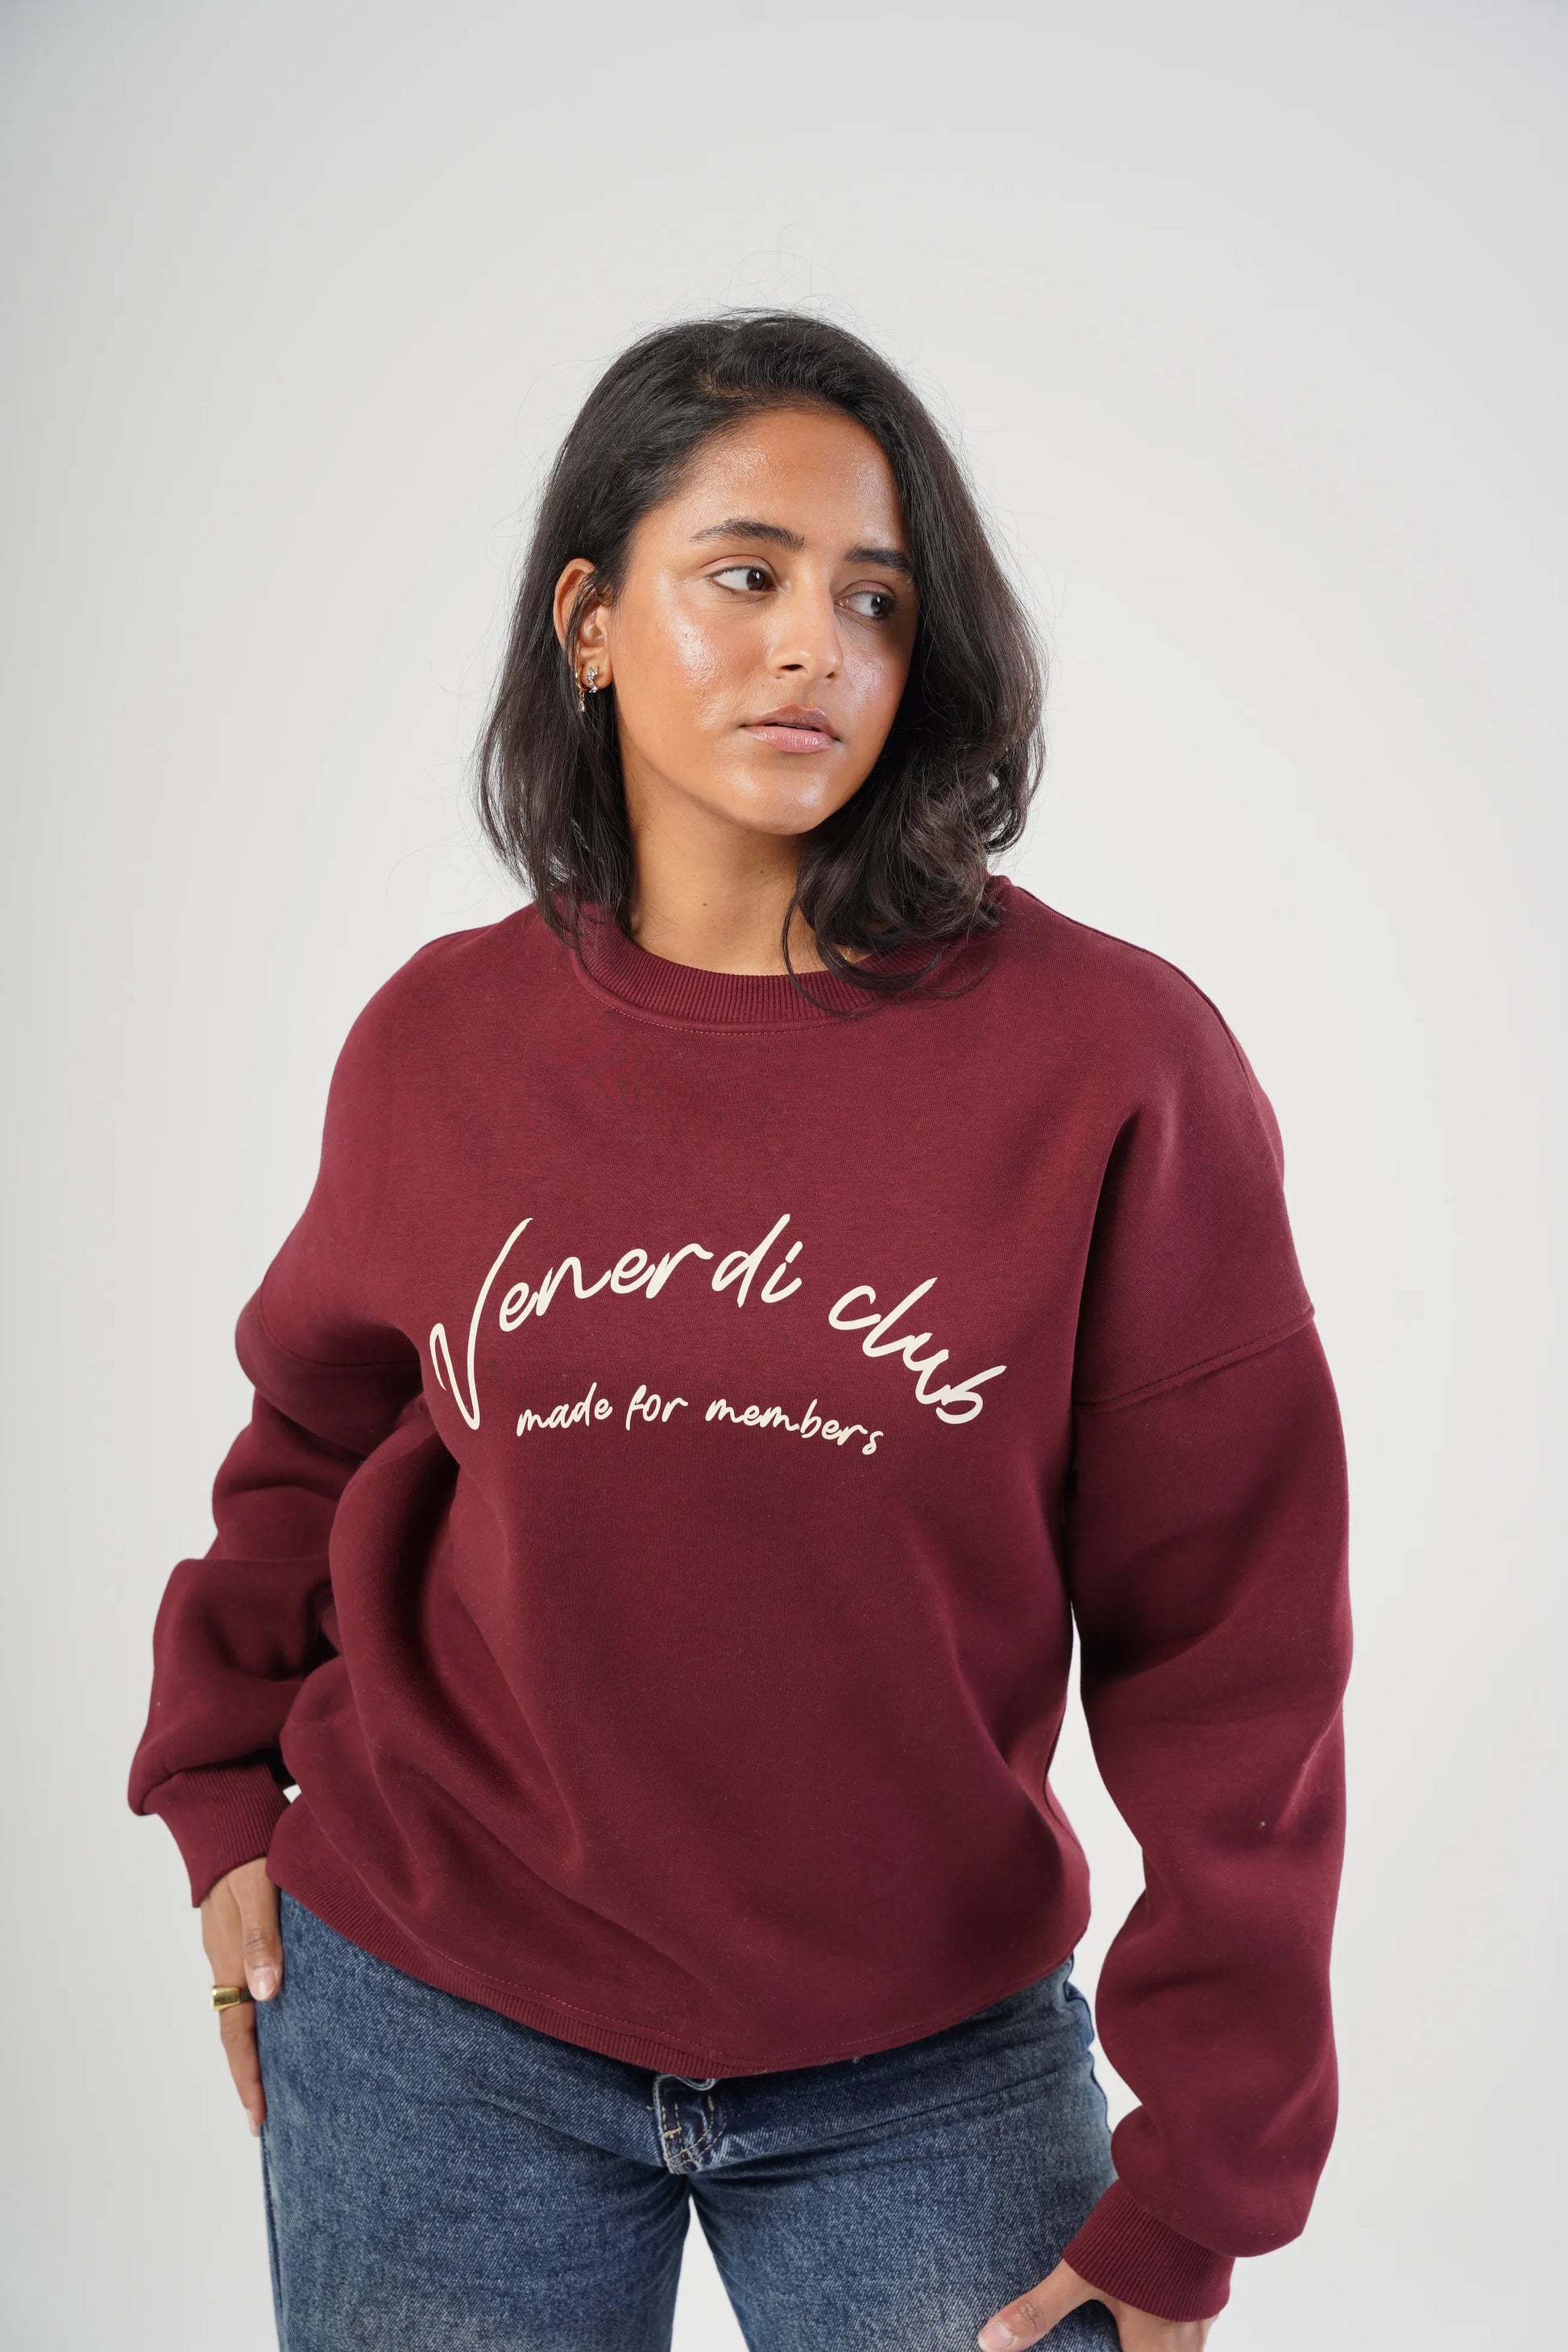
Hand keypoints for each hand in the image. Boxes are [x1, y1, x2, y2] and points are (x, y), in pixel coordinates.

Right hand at [199, 1856, 282, 2136]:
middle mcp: (226, 1963)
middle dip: (249, 2077)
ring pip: (240, 2011)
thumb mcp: (258, 1891)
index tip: (259, 2120)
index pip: (237, 2034)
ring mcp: (229, 1950)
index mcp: (230, 1961)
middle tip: (266, 2119)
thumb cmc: (246, 1852)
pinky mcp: (238, 1936)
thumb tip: (266, 1995)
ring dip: (256, 2048)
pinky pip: (246, 1986)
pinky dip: (259, 2016)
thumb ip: (262, 1939)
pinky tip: (279, 2019)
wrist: (225, 1818)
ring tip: (277, 2081)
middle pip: (236, 2033)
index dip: (248, 2078)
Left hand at [977, 2257, 1214, 2349]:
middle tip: (1124, 2342)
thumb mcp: (1082, 2272)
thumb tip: (990, 2342)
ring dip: (1166, 2347)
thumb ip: (1039, 2309)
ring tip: (1144, 2336)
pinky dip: (1183, 2326)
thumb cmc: (1138, 2235)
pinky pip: (1201, 2323)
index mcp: (1152, 2347)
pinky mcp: (1213, 2287)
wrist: (1193, 2190)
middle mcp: (1185, 2339)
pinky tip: (1166, 2303)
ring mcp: (1204, 2313)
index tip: (1113, 2350)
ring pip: (1190, 2350)